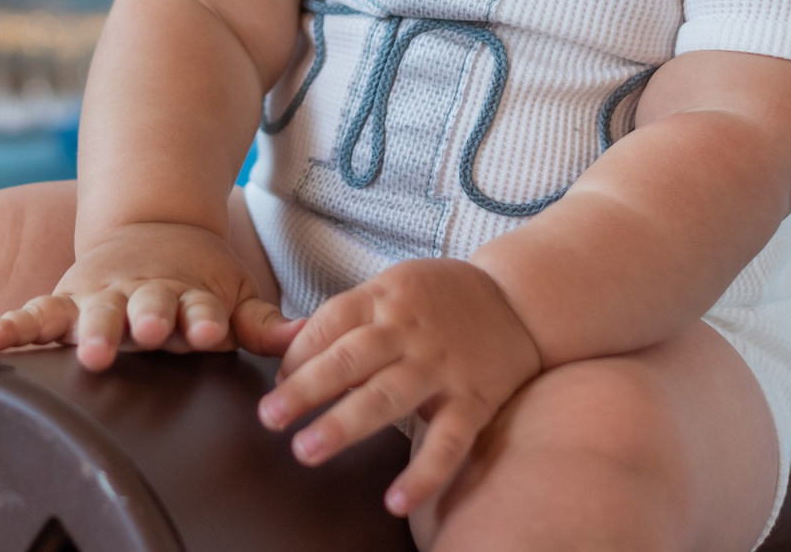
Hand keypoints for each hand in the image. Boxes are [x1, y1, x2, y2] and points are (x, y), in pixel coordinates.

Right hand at [0, 220, 298, 370]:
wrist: (150, 227)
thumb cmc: (198, 279)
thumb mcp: (235, 293)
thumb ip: (261, 321)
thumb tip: (299, 338)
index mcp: (187, 298)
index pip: (200, 311)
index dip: (205, 319)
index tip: (211, 330)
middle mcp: (142, 297)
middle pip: (144, 308)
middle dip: (145, 321)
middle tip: (147, 333)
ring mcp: (102, 297)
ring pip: (92, 312)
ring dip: (90, 329)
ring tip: (86, 348)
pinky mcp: (67, 301)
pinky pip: (35, 314)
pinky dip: (12, 326)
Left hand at [256, 258, 541, 517]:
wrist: (520, 300)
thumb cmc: (440, 299)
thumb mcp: (393, 288)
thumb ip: (348, 317)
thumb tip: (290, 350)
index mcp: (386, 298)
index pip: (331, 323)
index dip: (299, 353)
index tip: (277, 382)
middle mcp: (410, 332)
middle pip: (351, 360)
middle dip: (306, 389)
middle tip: (269, 416)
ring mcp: (442, 367)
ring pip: (387, 398)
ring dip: (344, 425)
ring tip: (306, 450)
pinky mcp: (474, 401)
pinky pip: (447, 442)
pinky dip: (423, 474)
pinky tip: (395, 501)